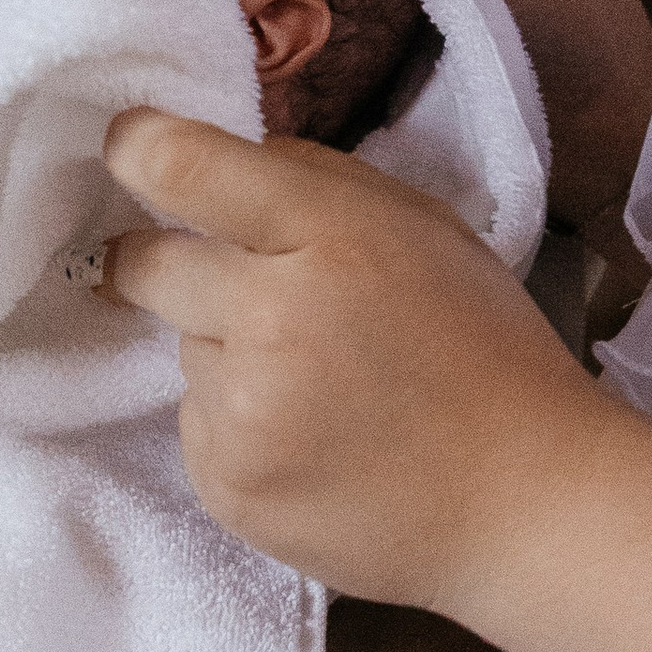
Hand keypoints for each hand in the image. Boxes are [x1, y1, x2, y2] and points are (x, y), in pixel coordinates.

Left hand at [102, 113, 651, 651]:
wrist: (523, 503)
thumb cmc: (482, 350)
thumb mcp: (424, 226)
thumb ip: (318, 180)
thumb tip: (226, 160)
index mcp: (328, 236)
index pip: (182, 168)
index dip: (137, 148)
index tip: (127, 148)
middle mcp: (269, 318)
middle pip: (143, 263)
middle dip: (163, 263)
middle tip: (235, 288)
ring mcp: (240, 412)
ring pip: (185, 351)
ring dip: (227, 354)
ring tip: (321, 389)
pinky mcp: (225, 485)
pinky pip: (198, 426)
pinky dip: (239, 426)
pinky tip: (314, 441)